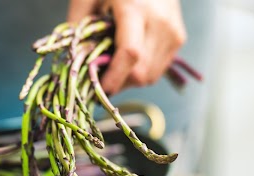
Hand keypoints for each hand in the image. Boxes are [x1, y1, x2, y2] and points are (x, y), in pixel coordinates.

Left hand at [68, 0, 186, 93]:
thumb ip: (78, 28)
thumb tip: (75, 62)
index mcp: (135, 8)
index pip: (130, 54)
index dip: (114, 78)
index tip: (98, 90)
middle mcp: (159, 22)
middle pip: (140, 72)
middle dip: (117, 83)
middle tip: (99, 79)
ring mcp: (173, 31)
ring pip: (150, 77)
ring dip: (128, 80)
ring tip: (113, 67)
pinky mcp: (178, 38)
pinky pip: (157, 70)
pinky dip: (140, 73)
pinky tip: (127, 61)